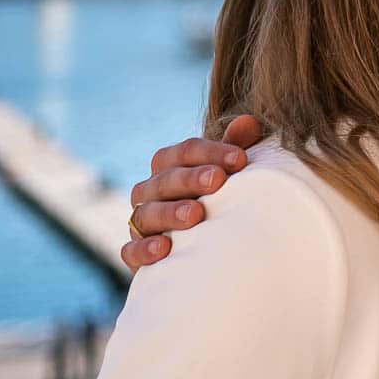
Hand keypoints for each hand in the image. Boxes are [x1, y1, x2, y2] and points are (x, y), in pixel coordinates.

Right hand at [122, 115, 261, 271]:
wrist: (206, 252)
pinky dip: (144, 249)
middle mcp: (151, 191)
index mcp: (171, 167)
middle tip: (217, 180)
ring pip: (147, 213)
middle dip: (191, 178)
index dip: (211, 152)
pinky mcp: (137, 255)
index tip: (241, 159)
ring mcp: (141, 222)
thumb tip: (248, 122)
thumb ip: (235, 148)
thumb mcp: (228, 174)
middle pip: (165, 179)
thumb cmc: (218, 202)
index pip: (185, 152)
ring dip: (170, 212)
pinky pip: (130, 251)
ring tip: (196, 214)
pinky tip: (164, 248)